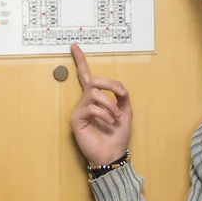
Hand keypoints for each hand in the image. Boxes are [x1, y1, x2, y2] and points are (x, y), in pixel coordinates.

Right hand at [69, 44, 132, 166]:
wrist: (113, 154)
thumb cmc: (118, 135)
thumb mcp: (126, 112)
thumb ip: (122, 97)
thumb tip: (119, 87)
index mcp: (96, 98)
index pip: (86, 76)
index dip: (80, 61)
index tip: (75, 46)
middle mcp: (85, 101)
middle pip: (93, 80)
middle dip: (110, 84)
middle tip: (121, 94)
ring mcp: (80, 110)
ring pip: (94, 93)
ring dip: (110, 103)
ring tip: (116, 116)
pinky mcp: (76, 120)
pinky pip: (91, 108)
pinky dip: (105, 113)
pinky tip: (110, 122)